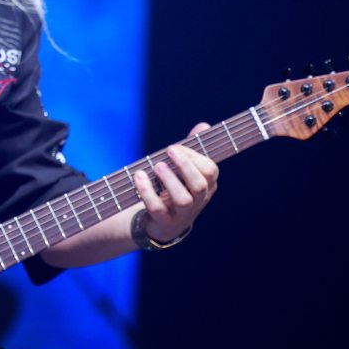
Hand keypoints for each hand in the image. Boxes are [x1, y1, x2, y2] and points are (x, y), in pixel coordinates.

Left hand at [132, 121, 218, 242]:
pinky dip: (146, 191)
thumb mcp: (186, 170)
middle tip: (169, 149)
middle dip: (185, 165)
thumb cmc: (176, 189)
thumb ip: (192, 150)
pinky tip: (138, 175)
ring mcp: (182, 213)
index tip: (175, 147)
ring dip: (169, 180)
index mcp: (207, 185)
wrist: (164, 223)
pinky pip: (157, 208)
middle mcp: (198, 200)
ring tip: (156, 165)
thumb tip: (203, 125)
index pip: (210, 170)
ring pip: (182, 199)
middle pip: (200, 184)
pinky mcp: (164, 221)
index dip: (193, 156)